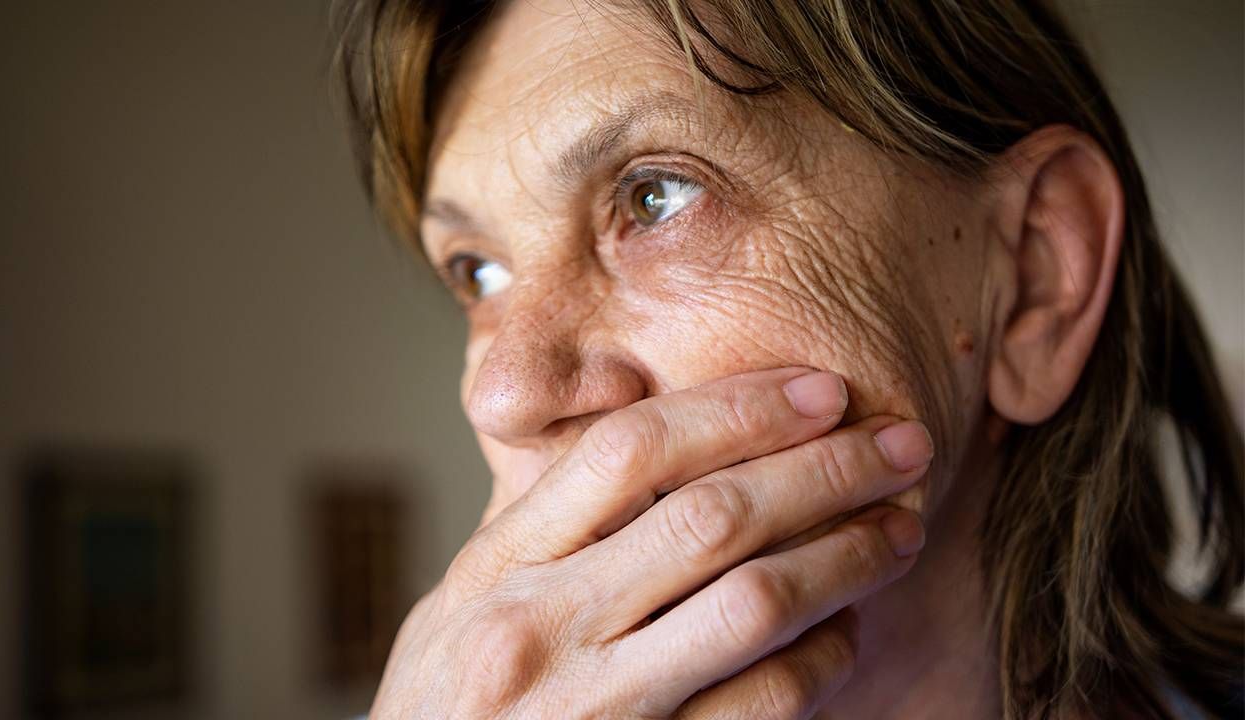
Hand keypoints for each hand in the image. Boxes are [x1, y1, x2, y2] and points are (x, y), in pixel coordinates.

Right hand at [369, 367, 932, 718]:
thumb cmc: (446, 711)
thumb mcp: (460, 608)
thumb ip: (543, 534)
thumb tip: (652, 452)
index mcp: (498, 569)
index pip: (630, 451)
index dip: (739, 408)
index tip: (821, 390)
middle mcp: (543, 631)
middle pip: (712, 517)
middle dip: (825, 470)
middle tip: (901, 443)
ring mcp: (596, 711)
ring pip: (755, 604)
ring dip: (847, 557)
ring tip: (900, 529)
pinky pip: (764, 705)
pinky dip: (822, 660)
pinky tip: (845, 632)